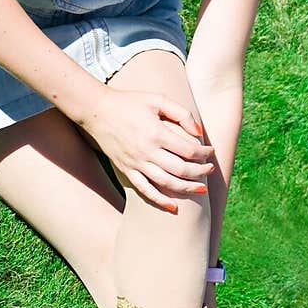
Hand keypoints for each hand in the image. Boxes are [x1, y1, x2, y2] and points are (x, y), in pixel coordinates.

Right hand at [82, 86, 213, 211]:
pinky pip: (145, 190)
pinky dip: (160, 200)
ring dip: (187, 188)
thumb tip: (199, 133)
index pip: (189, 150)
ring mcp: (135, 163)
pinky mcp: (126, 170)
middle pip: (181, 170)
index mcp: (156, 133)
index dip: (204, 153)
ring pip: (166, 183)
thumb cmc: (130, 102)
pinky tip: (173, 207)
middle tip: (210, 170)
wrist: (97, 111)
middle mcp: (146, 151)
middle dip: (200, 172)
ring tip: (201, 189)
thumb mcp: (157, 99)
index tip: (210, 152)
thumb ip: (181, 113)